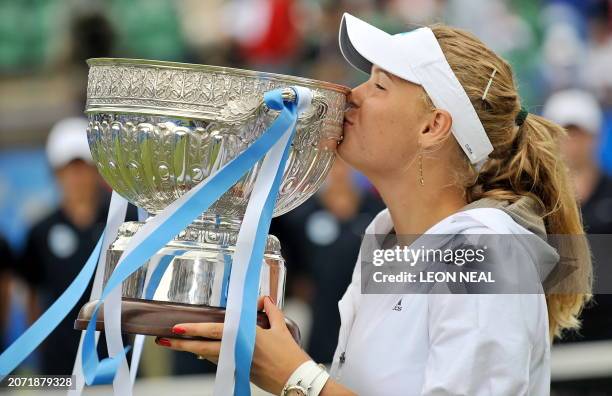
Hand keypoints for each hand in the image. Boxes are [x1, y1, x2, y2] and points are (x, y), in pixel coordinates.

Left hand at [155, 296, 310, 393]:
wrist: (296, 381)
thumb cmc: (290, 355)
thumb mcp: (281, 327)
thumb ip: (270, 310)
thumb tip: (262, 300)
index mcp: (246, 337)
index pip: (215, 332)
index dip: (195, 329)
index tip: (178, 328)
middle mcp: (237, 351)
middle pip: (203, 348)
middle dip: (181, 345)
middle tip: (163, 340)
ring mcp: (236, 364)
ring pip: (209, 355)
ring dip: (193, 349)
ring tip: (176, 343)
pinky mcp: (239, 372)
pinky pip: (220, 361)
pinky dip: (209, 355)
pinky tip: (200, 351)